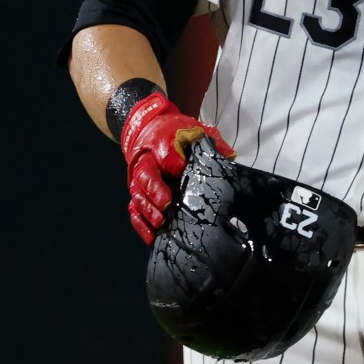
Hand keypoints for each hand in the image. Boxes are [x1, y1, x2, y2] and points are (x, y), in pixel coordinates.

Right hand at [119, 92, 233, 244]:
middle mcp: (146, 160)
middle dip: (155, 190)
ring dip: (147, 210)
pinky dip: (140, 223)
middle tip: (167, 203)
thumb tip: (229, 156)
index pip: (164, 151)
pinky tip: (151, 236)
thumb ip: (211, 141)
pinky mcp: (137, 191)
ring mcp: (139, 178)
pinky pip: (134, 208)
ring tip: (160, 222)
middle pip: (145, 175)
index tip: (182, 168)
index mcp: (161, 142)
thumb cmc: (176, 132)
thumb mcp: (195, 130)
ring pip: (137, 194)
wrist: (150, 128)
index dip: (171, 160)